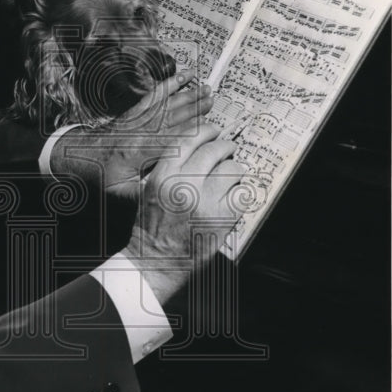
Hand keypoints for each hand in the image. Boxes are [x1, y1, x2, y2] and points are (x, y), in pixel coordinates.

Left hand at [49, 70, 213, 196]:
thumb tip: (166, 195)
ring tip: (204, 88)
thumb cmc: (101, 175)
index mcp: (138, 151)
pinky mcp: (133, 112)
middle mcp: (138, 131)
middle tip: (213, 99)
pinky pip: (153, 96)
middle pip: (172, 117)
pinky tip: (181, 77)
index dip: (193, 133)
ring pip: (165, 104)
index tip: (212, 129)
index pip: (172, 139)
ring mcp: (136, 119)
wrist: (80, 158)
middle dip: (194, 107)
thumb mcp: (121, 192)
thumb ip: (144, 193)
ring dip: (186, 95)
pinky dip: (168, 85)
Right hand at [120, 120, 245, 303]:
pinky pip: (242, 194)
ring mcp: (204, 201)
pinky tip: (233, 198)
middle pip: (215, 150)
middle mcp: (184, 184)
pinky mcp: (221, 218)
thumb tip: (200, 147)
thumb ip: (170, 167)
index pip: (190, 138)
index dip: (207, 130)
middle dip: (226, 147)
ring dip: (235, 171)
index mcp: (163, 174)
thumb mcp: (149, 189)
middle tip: (229, 150)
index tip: (215, 130)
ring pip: (233, 169)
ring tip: (230, 178)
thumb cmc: (151, 227)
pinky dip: (241, 193)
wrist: (153, 261)